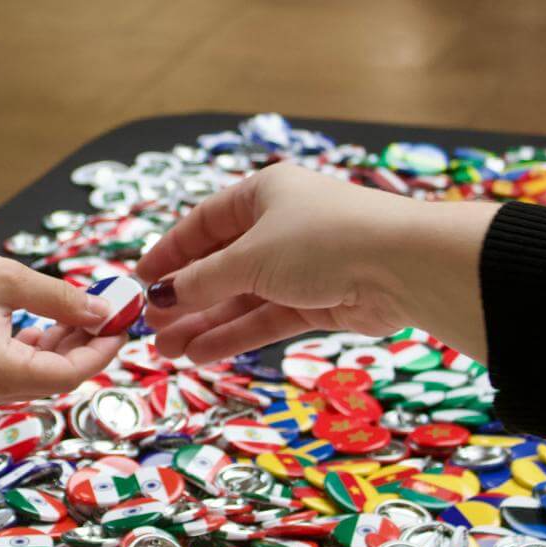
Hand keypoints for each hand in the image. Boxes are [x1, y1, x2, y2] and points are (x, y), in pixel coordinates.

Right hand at [0, 239, 125, 409]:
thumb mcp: (8, 279)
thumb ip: (62, 299)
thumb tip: (103, 311)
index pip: (70, 374)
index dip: (102, 349)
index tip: (121, 321)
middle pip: (57, 379)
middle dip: (86, 346)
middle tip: (108, 310)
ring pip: (40, 377)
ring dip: (64, 346)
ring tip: (81, 309)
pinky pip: (18, 372)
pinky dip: (39, 349)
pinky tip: (53, 321)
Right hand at [135, 162, 497, 364]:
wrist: (404, 265)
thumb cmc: (321, 240)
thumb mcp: (250, 258)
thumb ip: (201, 281)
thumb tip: (159, 296)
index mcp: (263, 194)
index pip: (204, 223)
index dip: (170, 252)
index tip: (140, 281)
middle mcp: (281, 225)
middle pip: (221, 265)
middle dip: (185, 298)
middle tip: (151, 329)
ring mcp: (302, 265)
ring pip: (242, 296)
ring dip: (206, 322)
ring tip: (168, 351)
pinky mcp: (321, 300)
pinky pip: (267, 317)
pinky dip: (236, 334)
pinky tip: (203, 352)